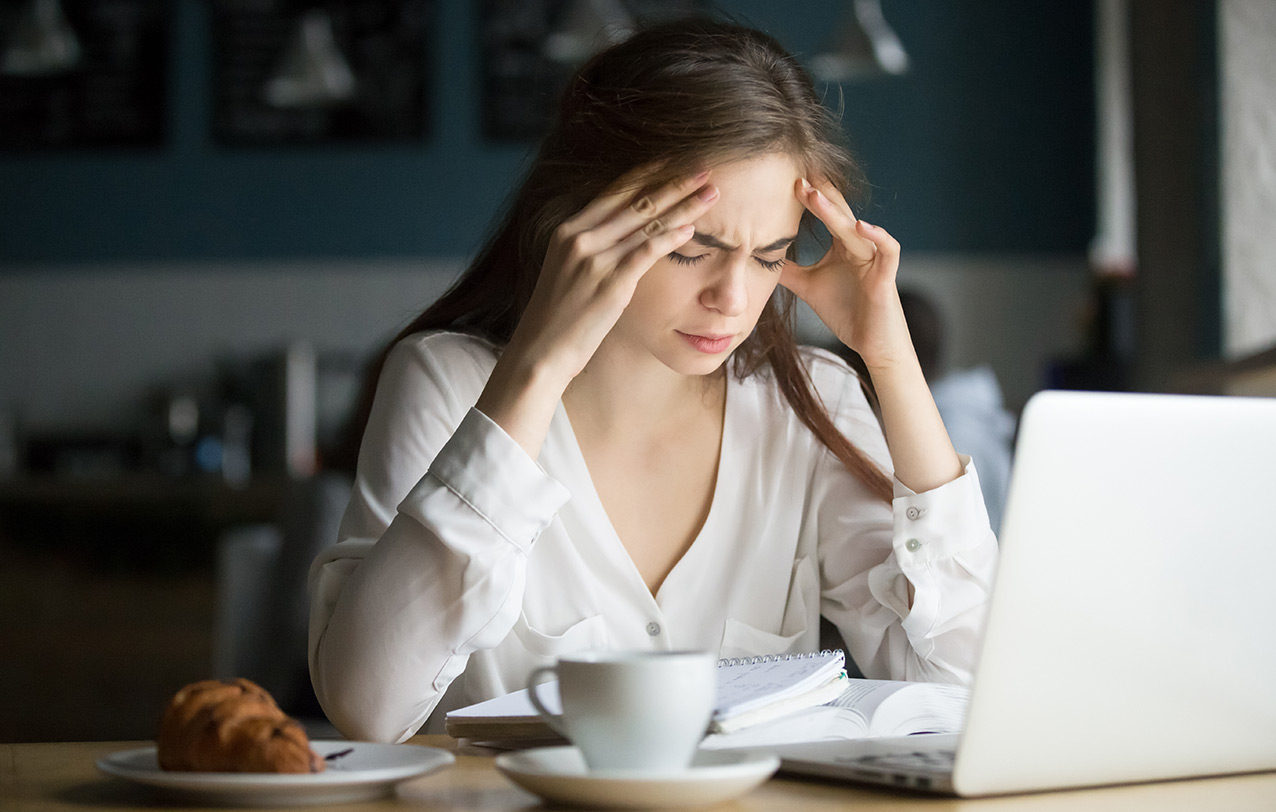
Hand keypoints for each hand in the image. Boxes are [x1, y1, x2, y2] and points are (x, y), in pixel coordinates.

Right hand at [477, 168, 719, 456]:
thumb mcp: (566, 273)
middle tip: (705, 168)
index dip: (648, 174)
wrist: (540, 352)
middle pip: (636, 201)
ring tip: (712, 193)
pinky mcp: (610, 283)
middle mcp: (580, 238)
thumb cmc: (557, 319)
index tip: (676, 162)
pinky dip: (671, 237)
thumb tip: (618, 239)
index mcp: (568, 231)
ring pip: (647, 222)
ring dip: (684, 205)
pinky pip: (647, 252)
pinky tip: (692, 229)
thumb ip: (589, 251)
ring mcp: (594, 259)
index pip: (615, 192)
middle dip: (674, 182)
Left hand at [780, 178, 913, 371]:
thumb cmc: (846, 311)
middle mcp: (859, 246)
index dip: (809, 197)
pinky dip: (877, 236)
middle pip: (839, 213)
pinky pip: (888, 250)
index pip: (826, 213)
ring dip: (835, 212)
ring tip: (815, 195)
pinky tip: (860, 226)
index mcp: (842, 245)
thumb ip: (788, 271)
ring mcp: (874, 259)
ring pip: (856, 229)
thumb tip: (758, 256)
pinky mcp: (886, 276)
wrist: (872, 344)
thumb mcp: (808, 287)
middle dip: (819, 194)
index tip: (786, 180)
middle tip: (796, 177)